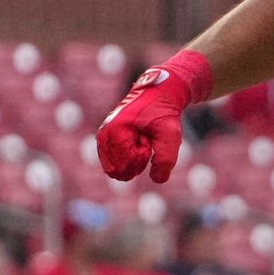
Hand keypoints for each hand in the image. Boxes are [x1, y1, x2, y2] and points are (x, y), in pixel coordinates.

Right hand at [96, 68, 190, 182]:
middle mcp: (103, 133)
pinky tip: (137, 140)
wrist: (159, 94)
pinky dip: (128, 156)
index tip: (148, 137)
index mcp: (115, 130)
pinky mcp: (104, 139)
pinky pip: (113, 164)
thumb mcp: (171, 135)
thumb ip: (166, 159)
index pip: (126, 164)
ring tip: (142, 138)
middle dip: (136, 159)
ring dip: (133, 158)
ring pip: (115, 169)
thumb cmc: (165, 113)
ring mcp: (102, 136)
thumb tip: (157, 180)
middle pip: (118, 169)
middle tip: (145, 139)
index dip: (143, 156)